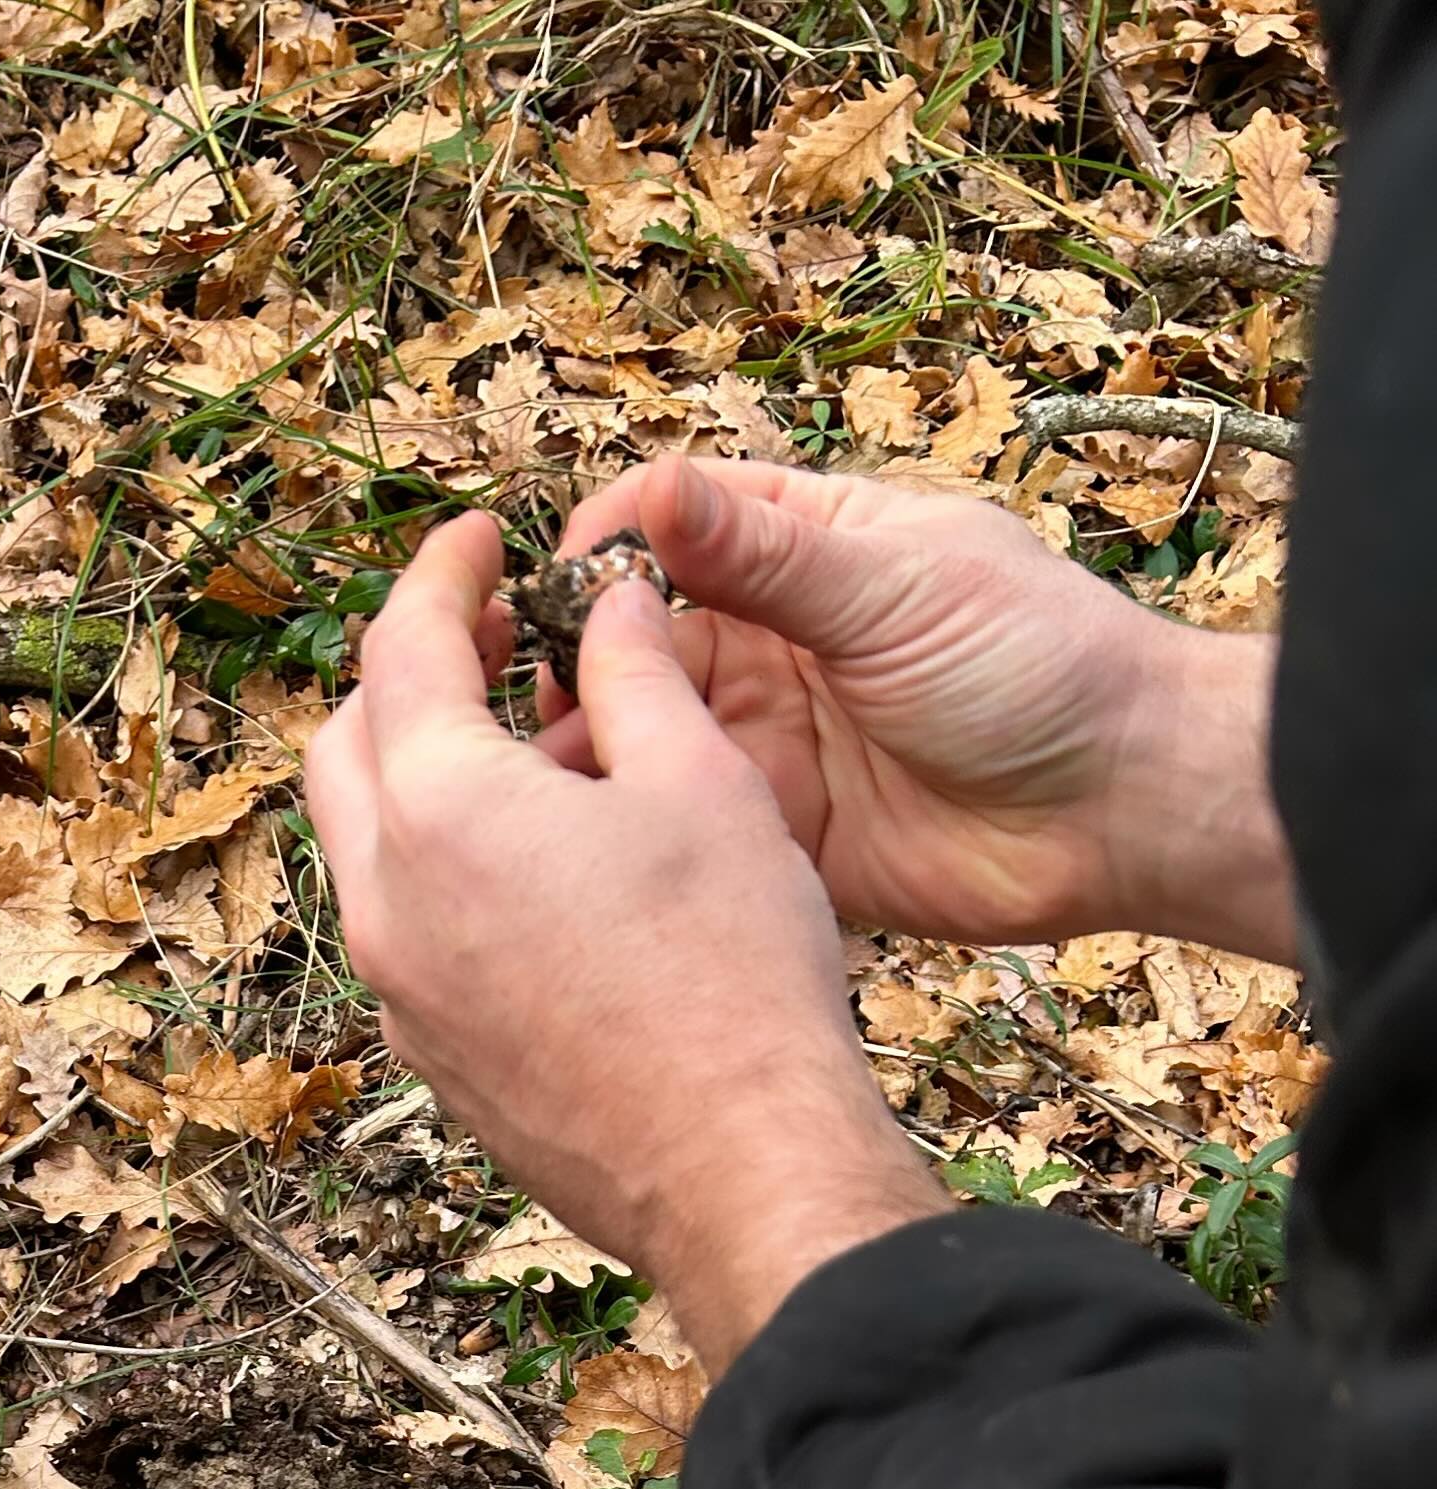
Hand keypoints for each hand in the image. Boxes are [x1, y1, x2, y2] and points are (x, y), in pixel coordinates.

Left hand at [308, 514, 941, 1371]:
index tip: (477, 539)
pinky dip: (445, 869)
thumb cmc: (730, 973)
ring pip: (370, 848)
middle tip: (492, 638)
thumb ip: (634, 676)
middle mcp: (385, 901)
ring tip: (533, 752)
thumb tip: (609, 603)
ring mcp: (397, 991)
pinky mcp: (430, 1056)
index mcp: (438, 810)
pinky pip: (406, 931)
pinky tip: (539, 868)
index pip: (402, 647)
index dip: (441, 573)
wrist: (734, 1166)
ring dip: (424, 778)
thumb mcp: (699, 782)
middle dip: (407, 676)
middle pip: (348, 748)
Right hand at [536, 459, 1298, 963]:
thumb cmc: (1039, 666)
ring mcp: (766, 738)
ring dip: (593, 748)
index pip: (671, 524)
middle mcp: (770, 643)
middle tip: (534, 698)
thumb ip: (769, 555)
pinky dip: (636, 823)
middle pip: (633, 637)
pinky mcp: (771, 828)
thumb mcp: (897, 590)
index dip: (604, 546)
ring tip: (553, 774)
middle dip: (576, 659)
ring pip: (643, 731)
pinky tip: (595, 834)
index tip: (557, 585)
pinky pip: (682, 819)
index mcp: (804, 554)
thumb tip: (659, 488)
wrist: (1118, 810)